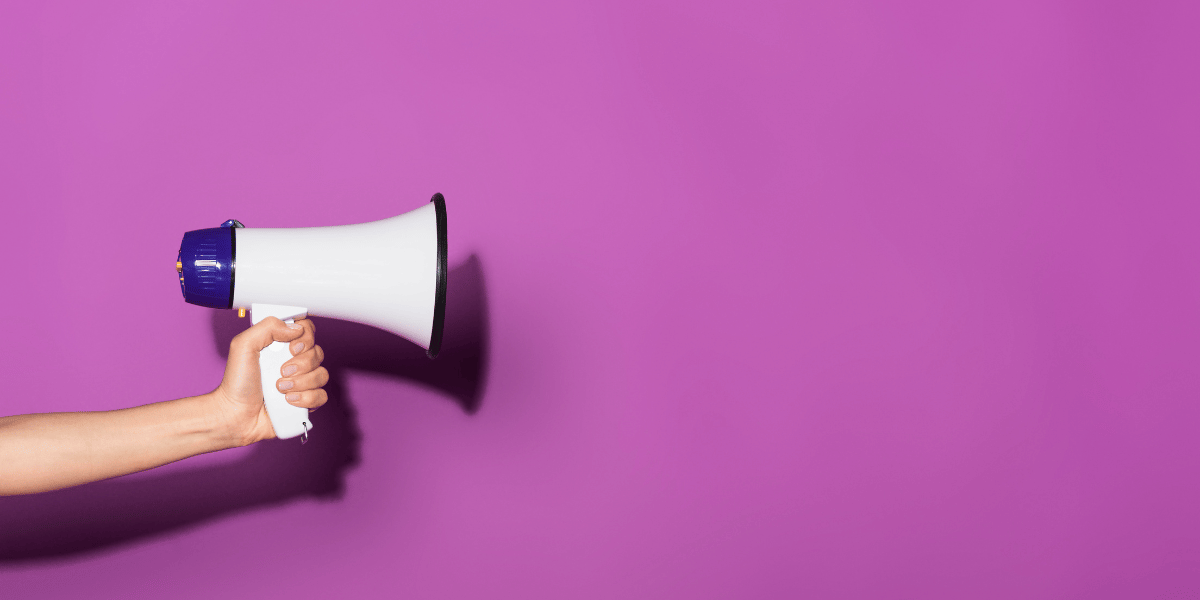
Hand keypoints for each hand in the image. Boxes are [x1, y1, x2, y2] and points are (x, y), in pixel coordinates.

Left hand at [212, 317, 327, 444]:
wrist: (235, 415)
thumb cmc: (236, 383)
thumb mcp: (243, 346)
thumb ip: (268, 327)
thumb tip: (296, 328)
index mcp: (281, 345)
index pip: (307, 331)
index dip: (305, 338)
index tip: (291, 347)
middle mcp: (294, 362)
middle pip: (318, 353)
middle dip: (301, 364)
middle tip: (281, 371)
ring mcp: (301, 382)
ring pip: (322, 375)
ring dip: (301, 382)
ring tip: (280, 388)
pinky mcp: (305, 401)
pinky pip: (322, 396)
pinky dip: (306, 399)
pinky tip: (288, 400)